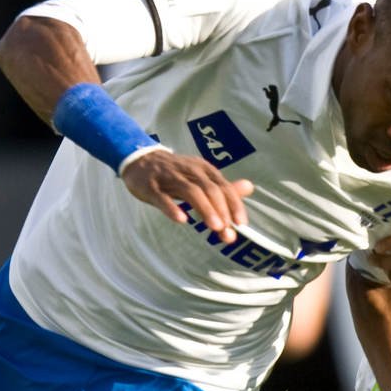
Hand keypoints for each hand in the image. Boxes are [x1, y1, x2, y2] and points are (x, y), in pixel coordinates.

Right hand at [120, 149, 252, 240]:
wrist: (140, 160)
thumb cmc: (176, 174)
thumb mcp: (200, 177)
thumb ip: (223, 186)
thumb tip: (250, 187)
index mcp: (203, 169)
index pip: (223, 186)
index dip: (234, 205)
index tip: (241, 224)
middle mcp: (189, 171)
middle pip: (210, 189)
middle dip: (221, 210)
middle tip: (228, 230)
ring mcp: (169, 178)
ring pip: (190, 192)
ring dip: (205, 209)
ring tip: (215, 227)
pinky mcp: (151, 186)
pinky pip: (162, 197)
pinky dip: (172, 208)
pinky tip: (182, 220)